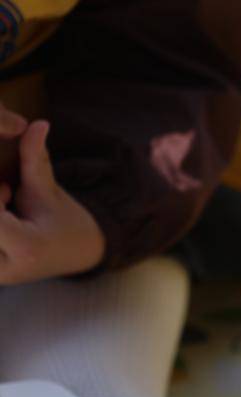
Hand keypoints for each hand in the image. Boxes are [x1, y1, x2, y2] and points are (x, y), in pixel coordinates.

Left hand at [0, 119, 105, 283]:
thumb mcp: (49, 190)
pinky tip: (4, 214)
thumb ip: (35, 158)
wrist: (75, 255)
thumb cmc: (64, 221)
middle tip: (6, 194)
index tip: (5, 187)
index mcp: (27, 249)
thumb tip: (39, 124)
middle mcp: (5, 269)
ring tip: (7, 204)